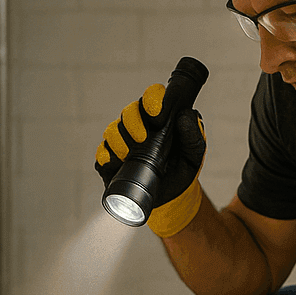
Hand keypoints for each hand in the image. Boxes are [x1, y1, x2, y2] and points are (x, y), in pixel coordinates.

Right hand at [94, 83, 206, 236]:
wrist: (171, 197)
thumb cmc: (181, 169)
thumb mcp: (194, 154)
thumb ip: (193, 135)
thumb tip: (184, 116)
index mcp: (159, 118)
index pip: (153, 97)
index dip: (152, 99)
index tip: (157, 113)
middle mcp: (138, 126)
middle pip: (129, 112)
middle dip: (133, 123)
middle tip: (143, 138)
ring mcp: (122, 143)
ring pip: (112, 131)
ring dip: (119, 140)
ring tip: (128, 153)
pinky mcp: (111, 161)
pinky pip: (102, 154)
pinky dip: (105, 156)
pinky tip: (113, 161)